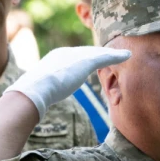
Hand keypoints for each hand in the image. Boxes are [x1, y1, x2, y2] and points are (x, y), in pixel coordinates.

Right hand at [5, 46, 130, 120]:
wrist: (34, 90)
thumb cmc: (31, 96)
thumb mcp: (37, 93)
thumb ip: (39, 95)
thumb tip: (31, 107)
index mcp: (54, 59)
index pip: (73, 57)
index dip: (85, 59)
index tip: (94, 60)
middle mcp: (65, 53)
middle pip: (87, 52)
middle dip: (99, 54)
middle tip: (112, 54)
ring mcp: (74, 56)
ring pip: (97, 53)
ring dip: (111, 54)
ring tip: (123, 54)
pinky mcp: (85, 61)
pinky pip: (105, 57)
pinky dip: (117, 56)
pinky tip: (128, 56)